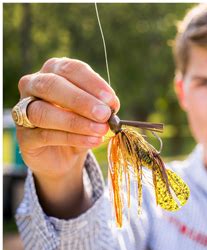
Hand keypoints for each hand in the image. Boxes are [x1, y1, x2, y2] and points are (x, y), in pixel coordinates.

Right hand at [16, 57, 119, 216]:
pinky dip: (70, 138)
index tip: (113, 99)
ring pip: (43, 110)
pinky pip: (44, 135)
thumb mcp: (99, 114)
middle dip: (80, 99)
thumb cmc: (87, 126)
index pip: (71, 68)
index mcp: (57, 72)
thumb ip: (104, 108)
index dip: (92, 82)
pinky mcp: (24, 137)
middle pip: (51, 85)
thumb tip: (113, 110)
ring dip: (75, 121)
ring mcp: (25, 111)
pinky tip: (91, 142)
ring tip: (101, 132)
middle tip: (105, 114)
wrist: (68, 155)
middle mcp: (36, 86)